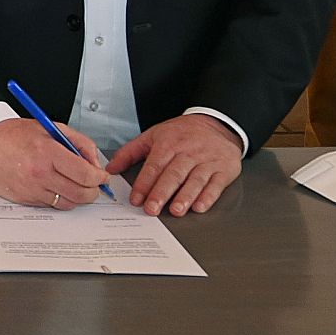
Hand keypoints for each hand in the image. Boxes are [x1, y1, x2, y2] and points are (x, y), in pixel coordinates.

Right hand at [0, 118, 107, 209]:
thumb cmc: (12, 133)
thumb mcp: (49, 127)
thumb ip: (78, 142)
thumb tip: (94, 162)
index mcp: (47, 152)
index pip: (85, 174)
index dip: (99, 177)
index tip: (101, 175)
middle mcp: (39, 173)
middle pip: (80, 194)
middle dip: (93, 191)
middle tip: (93, 184)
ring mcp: (30, 189)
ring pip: (67, 203)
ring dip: (77, 197)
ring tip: (74, 184)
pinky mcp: (23, 199)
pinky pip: (50, 205)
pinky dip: (58, 198)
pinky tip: (54, 186)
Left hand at [107, 114, 241, 216]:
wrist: (216, 123)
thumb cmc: (182, 133)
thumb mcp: (153, 135)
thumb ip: (130, 152)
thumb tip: (111, 168)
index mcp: (168, 143)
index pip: (154, 165)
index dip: (144, 184)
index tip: (136, 199)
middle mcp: (188, 152)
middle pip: (173, 174)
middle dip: (161, 193)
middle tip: (152, 209)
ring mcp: (207, 161)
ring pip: (195, 180)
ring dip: (185, 197)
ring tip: (176, 211)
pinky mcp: (223, 169)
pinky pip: (216, 184)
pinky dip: (208, 196)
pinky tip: (200, 206)